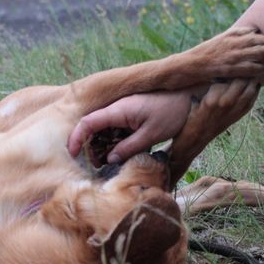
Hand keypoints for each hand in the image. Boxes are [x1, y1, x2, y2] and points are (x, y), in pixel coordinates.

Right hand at [67, 90, 191, 163]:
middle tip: (99, 167)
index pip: (87, 123)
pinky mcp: (131, 116)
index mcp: (118, 110)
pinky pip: (116, 130)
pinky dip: (115, 142)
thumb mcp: (151, 135)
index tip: (72, 154)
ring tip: (111, 164)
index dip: (76, 138)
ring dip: (104, 147)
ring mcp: (124, 112)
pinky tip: (122, 155)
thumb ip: (128, 148)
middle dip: (91, 148)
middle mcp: (117, 110)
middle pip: (93, 129)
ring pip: (104, 131)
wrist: (190, 97)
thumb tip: (109, 159)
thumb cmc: (172, 112)